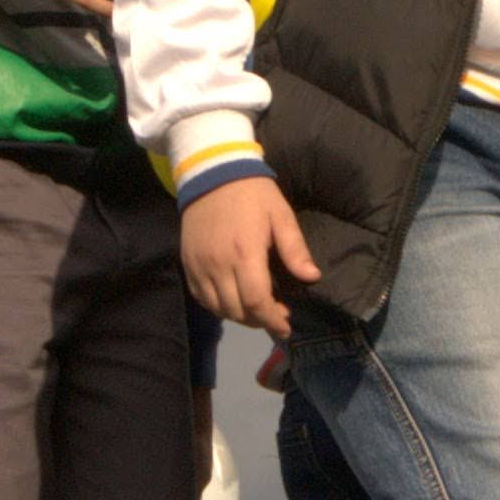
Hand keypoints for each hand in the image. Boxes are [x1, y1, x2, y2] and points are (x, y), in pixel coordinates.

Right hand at [180, 177, 317, 336]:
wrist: (212, 172)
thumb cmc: (253, 193)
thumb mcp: (281, 215)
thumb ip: (294, 249)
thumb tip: (311, 277)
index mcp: (245, 254)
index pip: (257, 302)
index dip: (272, 320)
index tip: (285, 326)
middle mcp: (218, 265)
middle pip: (237, 310)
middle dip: (259, 321)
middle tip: (275, 316)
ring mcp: (199, 265)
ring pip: (218, 308)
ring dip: (238, 316)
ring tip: (256, 311)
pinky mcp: (188, 263)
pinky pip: (200, 297)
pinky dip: (217, 306)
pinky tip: (232, 300)